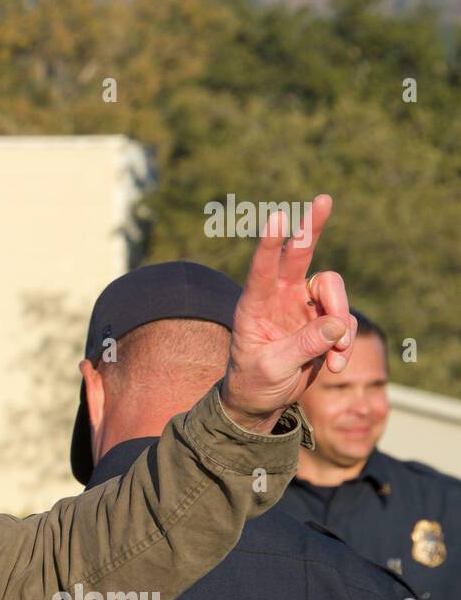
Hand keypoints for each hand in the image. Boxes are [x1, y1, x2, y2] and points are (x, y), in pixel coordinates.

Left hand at [220, 194, 356, 433]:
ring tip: (335, 356)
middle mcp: (279, 297)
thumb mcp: (272, 368)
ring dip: (342, 322)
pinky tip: (334, 366)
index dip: (270, 244)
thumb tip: (336, 325)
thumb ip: (301, 346)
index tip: (276, 216)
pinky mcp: (323, 320)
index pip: (261, 269)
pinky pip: (345, 321)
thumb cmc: (254, 382)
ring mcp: (302, 306)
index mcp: (254, 305)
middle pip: (299, 254)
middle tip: (324, 198)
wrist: (261, 400)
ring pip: (334, 291)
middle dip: (311, 227)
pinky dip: (345, 343)